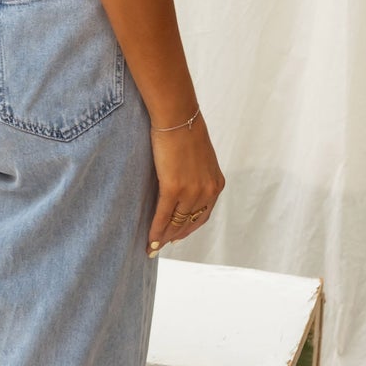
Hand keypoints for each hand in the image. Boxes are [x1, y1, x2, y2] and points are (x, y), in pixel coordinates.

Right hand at [147, 117, 223, 253]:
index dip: (188, 229)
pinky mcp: (174, 188)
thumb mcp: (200, 157)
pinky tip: (150, 239)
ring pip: (176, 223)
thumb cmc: (186, 131)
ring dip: (164, 238)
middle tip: (161, 247)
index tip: (177, 237)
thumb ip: (196, 175)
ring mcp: (191, 191)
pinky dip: (156, 231)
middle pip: (189, 223)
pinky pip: (164, 216)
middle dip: (175, 237)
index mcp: (216, 184)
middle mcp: (207, 191)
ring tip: (153, 247)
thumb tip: (183, 184)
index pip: (202, 215)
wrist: (178, 117)